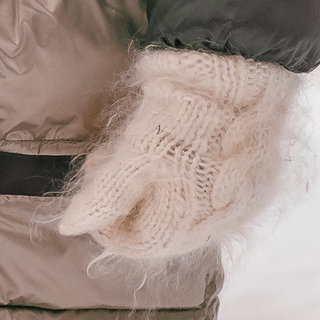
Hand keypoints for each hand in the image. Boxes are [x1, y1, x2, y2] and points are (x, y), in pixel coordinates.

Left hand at [57, 48, 304, 260]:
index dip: (107, 223)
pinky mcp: (251, 180)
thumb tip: (68, 227)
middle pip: (161, 229)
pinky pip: (208, 195)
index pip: (139, 245)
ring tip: (131, 152)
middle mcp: (220, 223)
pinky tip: (168, 152)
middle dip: (126, 202)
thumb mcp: (135, 153)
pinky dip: (181, 180)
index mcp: (191, 224)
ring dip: (151, 190)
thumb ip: (102, 197)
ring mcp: (239, 203)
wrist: (234, 75)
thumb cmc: (180, 118)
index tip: (91, 188)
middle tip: (107, 162)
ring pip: (184, 213)